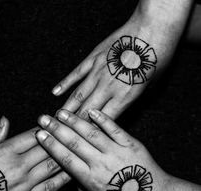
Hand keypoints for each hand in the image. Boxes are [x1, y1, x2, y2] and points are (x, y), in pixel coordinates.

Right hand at [0, 116, 69, 190]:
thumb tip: (5, 120)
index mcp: (4, 152)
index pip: (33, 134)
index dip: (47, 127)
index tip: (58, 121)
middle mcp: (18, 166)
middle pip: (47, 147)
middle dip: (62, 135)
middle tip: (76, 128)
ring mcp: (25, 185)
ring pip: (52, 165)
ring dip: (68, 153)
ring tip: (80, 144)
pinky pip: (51, 187)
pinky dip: (64, 178)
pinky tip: (75, 170)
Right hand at [36, 110, 170, 190]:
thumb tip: (73, 181)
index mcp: (91, 180)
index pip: (65, 159)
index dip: (51, 145)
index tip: (39, 135)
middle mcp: (101, 163)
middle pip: (74, 142)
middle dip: (56, 129)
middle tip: (43, 118)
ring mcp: (116, 151)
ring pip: (91, 133)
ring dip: (74, 121)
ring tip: (61, 112)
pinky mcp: (130, 144)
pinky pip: (114, 128)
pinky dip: (102, 119)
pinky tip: (90, 110)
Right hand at [52, 0, 191, 118]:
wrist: (151, 30)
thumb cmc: (155, 58)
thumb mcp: (152, 85)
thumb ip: (137, 99)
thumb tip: (126, 108)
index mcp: (124, 97)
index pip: (103, 120)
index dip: (89, 131)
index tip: (79, 139)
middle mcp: (108, 88)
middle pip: (86, 110)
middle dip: (73, 124)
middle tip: (61, 132)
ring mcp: (98, 72)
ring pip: (78, 95)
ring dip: (67, 108)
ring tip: (56, 118)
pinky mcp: (93, 59)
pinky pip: (76, 74)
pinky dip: (65, 83)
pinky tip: (55, 92)